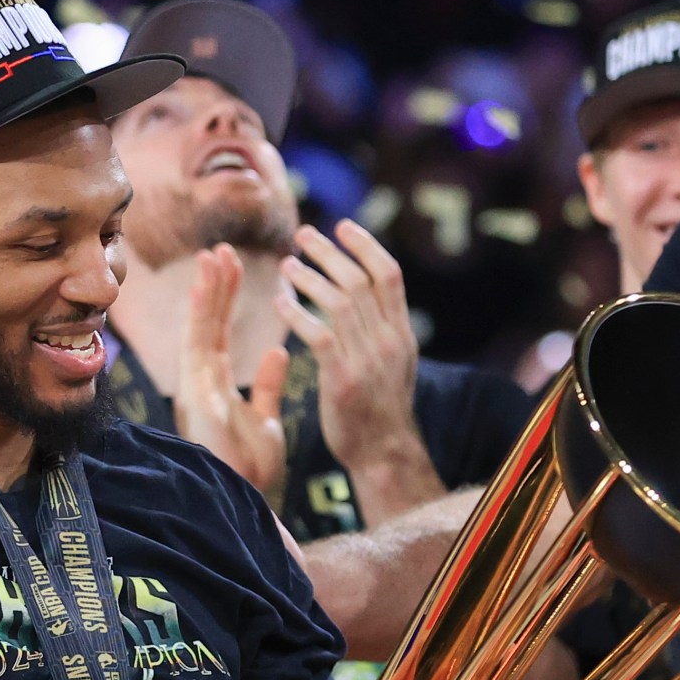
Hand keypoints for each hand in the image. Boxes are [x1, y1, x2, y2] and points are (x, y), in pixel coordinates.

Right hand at [174, 245, 289, 495]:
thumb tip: (277, 350)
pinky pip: (197, 348)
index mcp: (216, 385)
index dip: (225, 298)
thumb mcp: (265, 420)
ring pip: (199, 328)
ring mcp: (195, 387)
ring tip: (214, 254)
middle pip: (207, 323)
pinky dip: (200, 316)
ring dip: (206, 291)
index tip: (233, 266)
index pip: (219, 332)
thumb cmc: (250, 470)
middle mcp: (201, 381)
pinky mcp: (195, 396)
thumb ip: (266, 385)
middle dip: (214, 285)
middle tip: (222, 248)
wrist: (246, 501)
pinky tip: (205, 287)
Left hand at [277, 223, 442, 519]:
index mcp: (402, 334)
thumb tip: (370, 294)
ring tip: (286, 264)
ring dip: (309, 277)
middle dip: (329, 252)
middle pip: (360, 280)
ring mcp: (368, 359)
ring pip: (339, 302)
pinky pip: (317, 335)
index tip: (342, 226)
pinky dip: (296, 313)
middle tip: (302, 234)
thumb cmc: (380, 409)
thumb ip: (384, 328)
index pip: (389, 274)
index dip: (366, 245)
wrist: (382, 454)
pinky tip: (278, 302)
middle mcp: (389, 341)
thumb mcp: (395, 363)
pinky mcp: (343, 379)